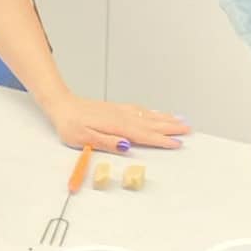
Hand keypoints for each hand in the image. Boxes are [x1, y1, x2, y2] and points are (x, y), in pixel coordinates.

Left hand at [45, 93, 189, 154]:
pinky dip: (153, 112)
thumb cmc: (69, 124)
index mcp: (115, 126)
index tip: (177, 143)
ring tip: (181, 121)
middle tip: (188, 130)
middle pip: (150, 123)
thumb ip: (106, 142)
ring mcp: (120, 111)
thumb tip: (126, 146)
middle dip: (170, 127)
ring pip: (148, 115)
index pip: (143, 134)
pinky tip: (158, 114)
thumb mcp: (83, 138)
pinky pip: (141, 110)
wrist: (61, 105)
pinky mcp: (117, 108)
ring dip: (165, 119)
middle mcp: (121, 116)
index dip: (161, 140)